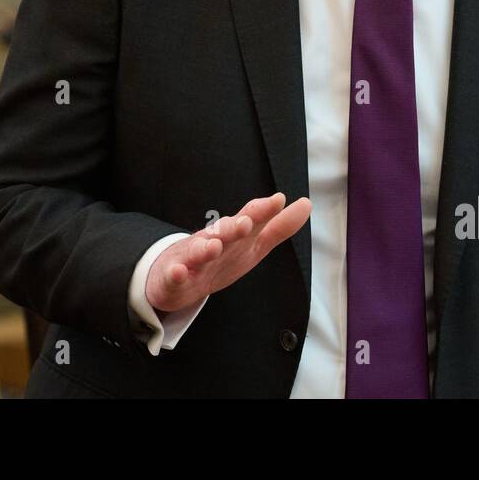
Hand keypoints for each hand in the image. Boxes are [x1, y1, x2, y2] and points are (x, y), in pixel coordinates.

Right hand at [145, 192, 311, 313]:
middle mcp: (212, 242)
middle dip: (233, 227)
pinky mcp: (172, 278)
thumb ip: (277, 227)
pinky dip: (175, 274)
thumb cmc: (219, 257)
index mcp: (233, 237)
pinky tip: (179, 271)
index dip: (262, 212)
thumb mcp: (251, 245)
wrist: (173, 276)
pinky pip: (173, 277)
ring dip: (205, 247)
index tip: (278, 201)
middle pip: (222, 233)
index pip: (248, 221)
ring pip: (197, 252)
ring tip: (214, 245)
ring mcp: (191, 259)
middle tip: (245, 223)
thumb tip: (306, 204)